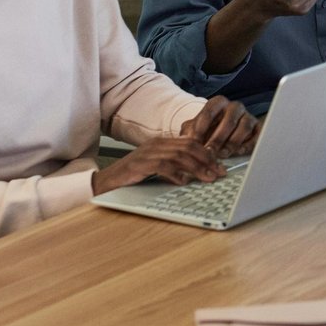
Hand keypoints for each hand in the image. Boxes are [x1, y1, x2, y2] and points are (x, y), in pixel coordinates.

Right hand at [91, 135, 224, 194]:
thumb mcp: (157, 168)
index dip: (208, 154)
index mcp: (162, 143)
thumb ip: (174, 166)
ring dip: (197, 168)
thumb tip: (197, 174)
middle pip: (188, 147)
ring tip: (208, 178)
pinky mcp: (140, 164)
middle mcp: (156, 144)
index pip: (191, 143)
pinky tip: (184, 182)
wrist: (105, 182)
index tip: (220, 166)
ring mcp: (148, 153)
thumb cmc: (133, 178)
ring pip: (179, 156)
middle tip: (219, 173)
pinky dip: (176, 174)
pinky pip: (163, 166)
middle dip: (207, 160)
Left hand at [179, 96, 260, 155]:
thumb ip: (188, 133)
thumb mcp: (195, 129)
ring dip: (232, 142)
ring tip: (222, 154)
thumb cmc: (207, 130)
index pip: (209, 111)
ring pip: (244, 127)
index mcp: (218, 103)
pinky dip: (248, 144)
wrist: (222, 132)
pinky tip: (238, 152)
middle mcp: (235, 107)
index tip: (194, 141)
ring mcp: (248, 116)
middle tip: (209, 152)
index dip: (201, 127)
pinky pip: (256, 135)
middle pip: (228, 121)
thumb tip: (183, 142)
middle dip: (217, 138)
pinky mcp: (258, 128)